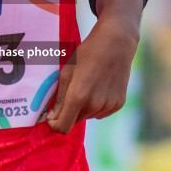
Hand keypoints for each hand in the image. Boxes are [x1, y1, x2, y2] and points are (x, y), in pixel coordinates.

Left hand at [44, 17, 137, 133]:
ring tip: (88, 85)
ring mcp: (108, 106)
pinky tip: (99, 87)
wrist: (116, 42)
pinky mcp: (118, 104)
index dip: (54, 124)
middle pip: (75, 121)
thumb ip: (59, 98)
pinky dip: (96, 105)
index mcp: (78, 97)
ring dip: (83, 108)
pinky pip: (100, 112)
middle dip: (68, 112)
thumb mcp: (67, 72)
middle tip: (71, 91)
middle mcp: (95, 105)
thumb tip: (52, 118)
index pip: (63, 127)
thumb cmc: (86, 54)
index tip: (52, 116)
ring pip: (88, 116)